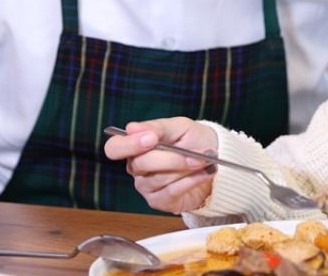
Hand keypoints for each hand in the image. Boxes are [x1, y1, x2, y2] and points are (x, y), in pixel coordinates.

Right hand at [103, 118, 218, 212]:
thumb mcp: (178, 127)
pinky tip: (204, 173)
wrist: (212, 159)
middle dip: (171, 158)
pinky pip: (171, 192)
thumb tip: (131, 128)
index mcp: (134, 146)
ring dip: (185, 168)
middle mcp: (136, 167)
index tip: (152, 138)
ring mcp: (146, 187)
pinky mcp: (159, 201)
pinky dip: (190, 181)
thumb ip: (157, 127)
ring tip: (204, 161)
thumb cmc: (191, 140)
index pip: (114, 148)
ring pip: (159, 178)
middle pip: (141, 164)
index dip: (129, 144)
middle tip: (196, 154)